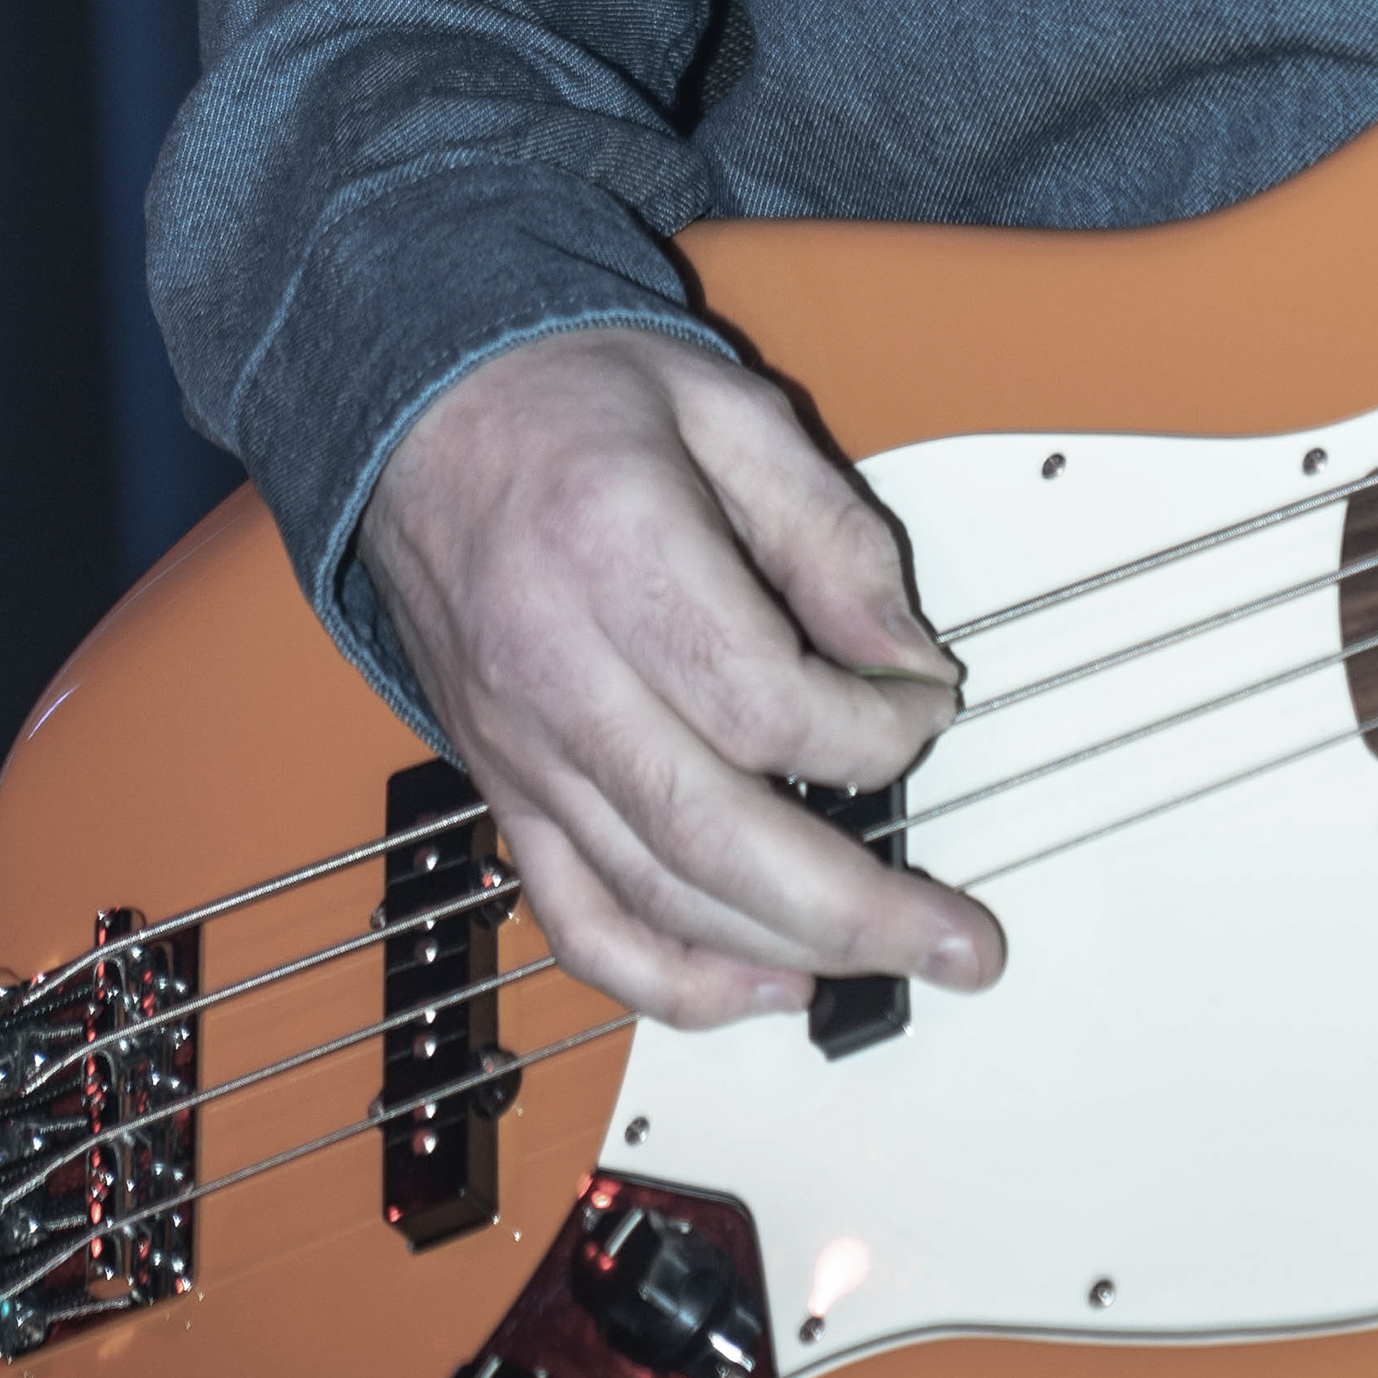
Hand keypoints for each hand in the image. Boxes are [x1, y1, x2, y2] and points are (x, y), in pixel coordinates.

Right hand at [355, 325, 1006, 1031]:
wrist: (417, 406)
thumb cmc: (570, 394)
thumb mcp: (725, 407)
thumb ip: (827, 530)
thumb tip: (904, 653)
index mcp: (612, 548)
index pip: (766, 700)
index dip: (876, 729)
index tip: (928, 706)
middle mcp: (553, 666)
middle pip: (713, 832)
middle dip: (854, 906)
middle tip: (960, 940)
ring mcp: (517, 744)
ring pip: (652, 895)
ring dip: (782, 952)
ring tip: (887, 961)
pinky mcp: (501, 787)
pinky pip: (576, 919)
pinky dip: (671, 978)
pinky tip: (760, 983)